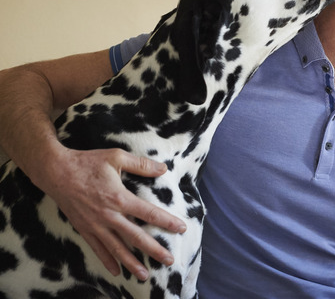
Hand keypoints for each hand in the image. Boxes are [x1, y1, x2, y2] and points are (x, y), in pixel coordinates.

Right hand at [44, 147, 186, 280]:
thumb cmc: (87, 162)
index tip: (181, 228)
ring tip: (145, 275)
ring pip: (117, 248)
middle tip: (169, 260)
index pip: (148, 213)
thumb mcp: (116, 156)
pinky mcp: (84, 229)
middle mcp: (109, 215)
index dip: (166, 221)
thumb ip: (141, 164)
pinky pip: (98, 248)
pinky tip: (117, 271)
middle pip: (135, 236)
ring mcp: (95, 224)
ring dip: (131, 262)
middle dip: (154, 249)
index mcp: (119, 197)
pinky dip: (108, 260)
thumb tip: (163, 168)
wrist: (56, 172)